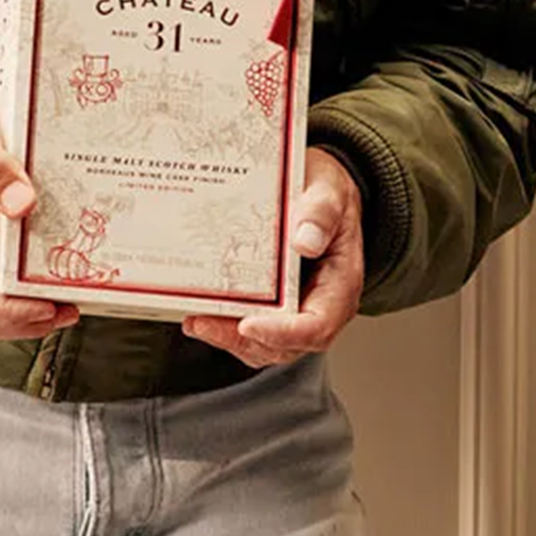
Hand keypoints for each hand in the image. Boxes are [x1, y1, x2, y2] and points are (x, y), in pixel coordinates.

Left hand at [182, 147, 363, 367]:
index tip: (248, 325)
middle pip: (285, 344)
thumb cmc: (327, 194)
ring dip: (228, 337)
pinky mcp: (276, 303)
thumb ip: (321, 213)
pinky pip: (254, 326)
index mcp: (340, 284)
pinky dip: (227, 326)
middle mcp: (320, 304)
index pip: (317, 325)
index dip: (282, 332)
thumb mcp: (330, 192)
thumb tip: (305, 241)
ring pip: (265, 343)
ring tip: (194, 321)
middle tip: (203, 323)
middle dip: (241, 339)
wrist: (321, 191)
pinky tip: (199, 312)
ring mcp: (297, 308)